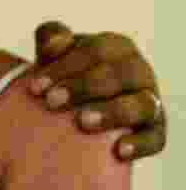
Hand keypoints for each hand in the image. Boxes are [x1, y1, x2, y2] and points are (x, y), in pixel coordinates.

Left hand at [29, 21, 164, 160]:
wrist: (74, 110)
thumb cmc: (63, 76)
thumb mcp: (54, 54)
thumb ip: (51, 38)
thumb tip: (54, 44)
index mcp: (115, 47)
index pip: (95, 51)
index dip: (65, 67)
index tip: (35, 87)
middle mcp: (138, 71)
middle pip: (118, 75)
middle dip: (83, 87)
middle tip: (51, 102)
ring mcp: (149, 101)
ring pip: (141, 104)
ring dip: (113, 112)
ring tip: (82, 122)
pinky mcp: (155, 131)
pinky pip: (154, 138)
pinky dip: (140, 144)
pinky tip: (119, 151)